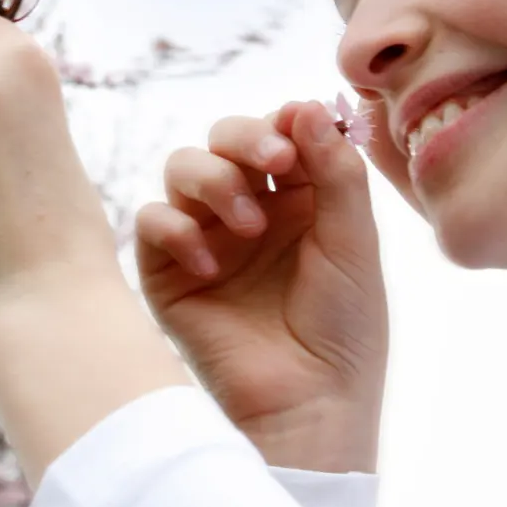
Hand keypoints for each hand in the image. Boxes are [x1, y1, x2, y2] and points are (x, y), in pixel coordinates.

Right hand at [134, 100, 389, 471]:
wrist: (308, 403)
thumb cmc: (344, 330)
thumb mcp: (354, 241)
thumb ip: (334, 171)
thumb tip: (305, 103)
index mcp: (300, 199)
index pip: (278, 131)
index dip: (283, 122)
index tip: (298, 133)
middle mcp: (250, 211)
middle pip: (224, 137)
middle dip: (244, 139)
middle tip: (274, 163)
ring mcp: (206, 238)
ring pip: (183, 166)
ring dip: (213, 179)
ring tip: (247, 225)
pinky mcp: (168, 272)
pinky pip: (152, 220)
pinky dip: (177, 228)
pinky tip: (211, 264)